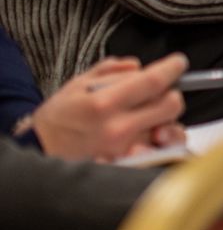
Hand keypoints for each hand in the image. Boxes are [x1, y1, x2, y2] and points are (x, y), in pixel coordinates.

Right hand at [33, 54, 188, 160]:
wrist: (38, 152)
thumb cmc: (58, 117)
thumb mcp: (78, 83)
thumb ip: (112, 70)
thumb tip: (138, 66)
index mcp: (105, 103)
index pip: (154, 82)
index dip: (172, 68)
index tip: (178, 63)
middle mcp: (118, 129)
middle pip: (172, 105)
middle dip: (169, 93)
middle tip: (157, 92)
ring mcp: (126, 151)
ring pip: (170, 128)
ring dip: (165, 117)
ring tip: (148, 115)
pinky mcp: (129, 166)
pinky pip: (162, 149)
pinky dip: (161, 139)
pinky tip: (149, 132)